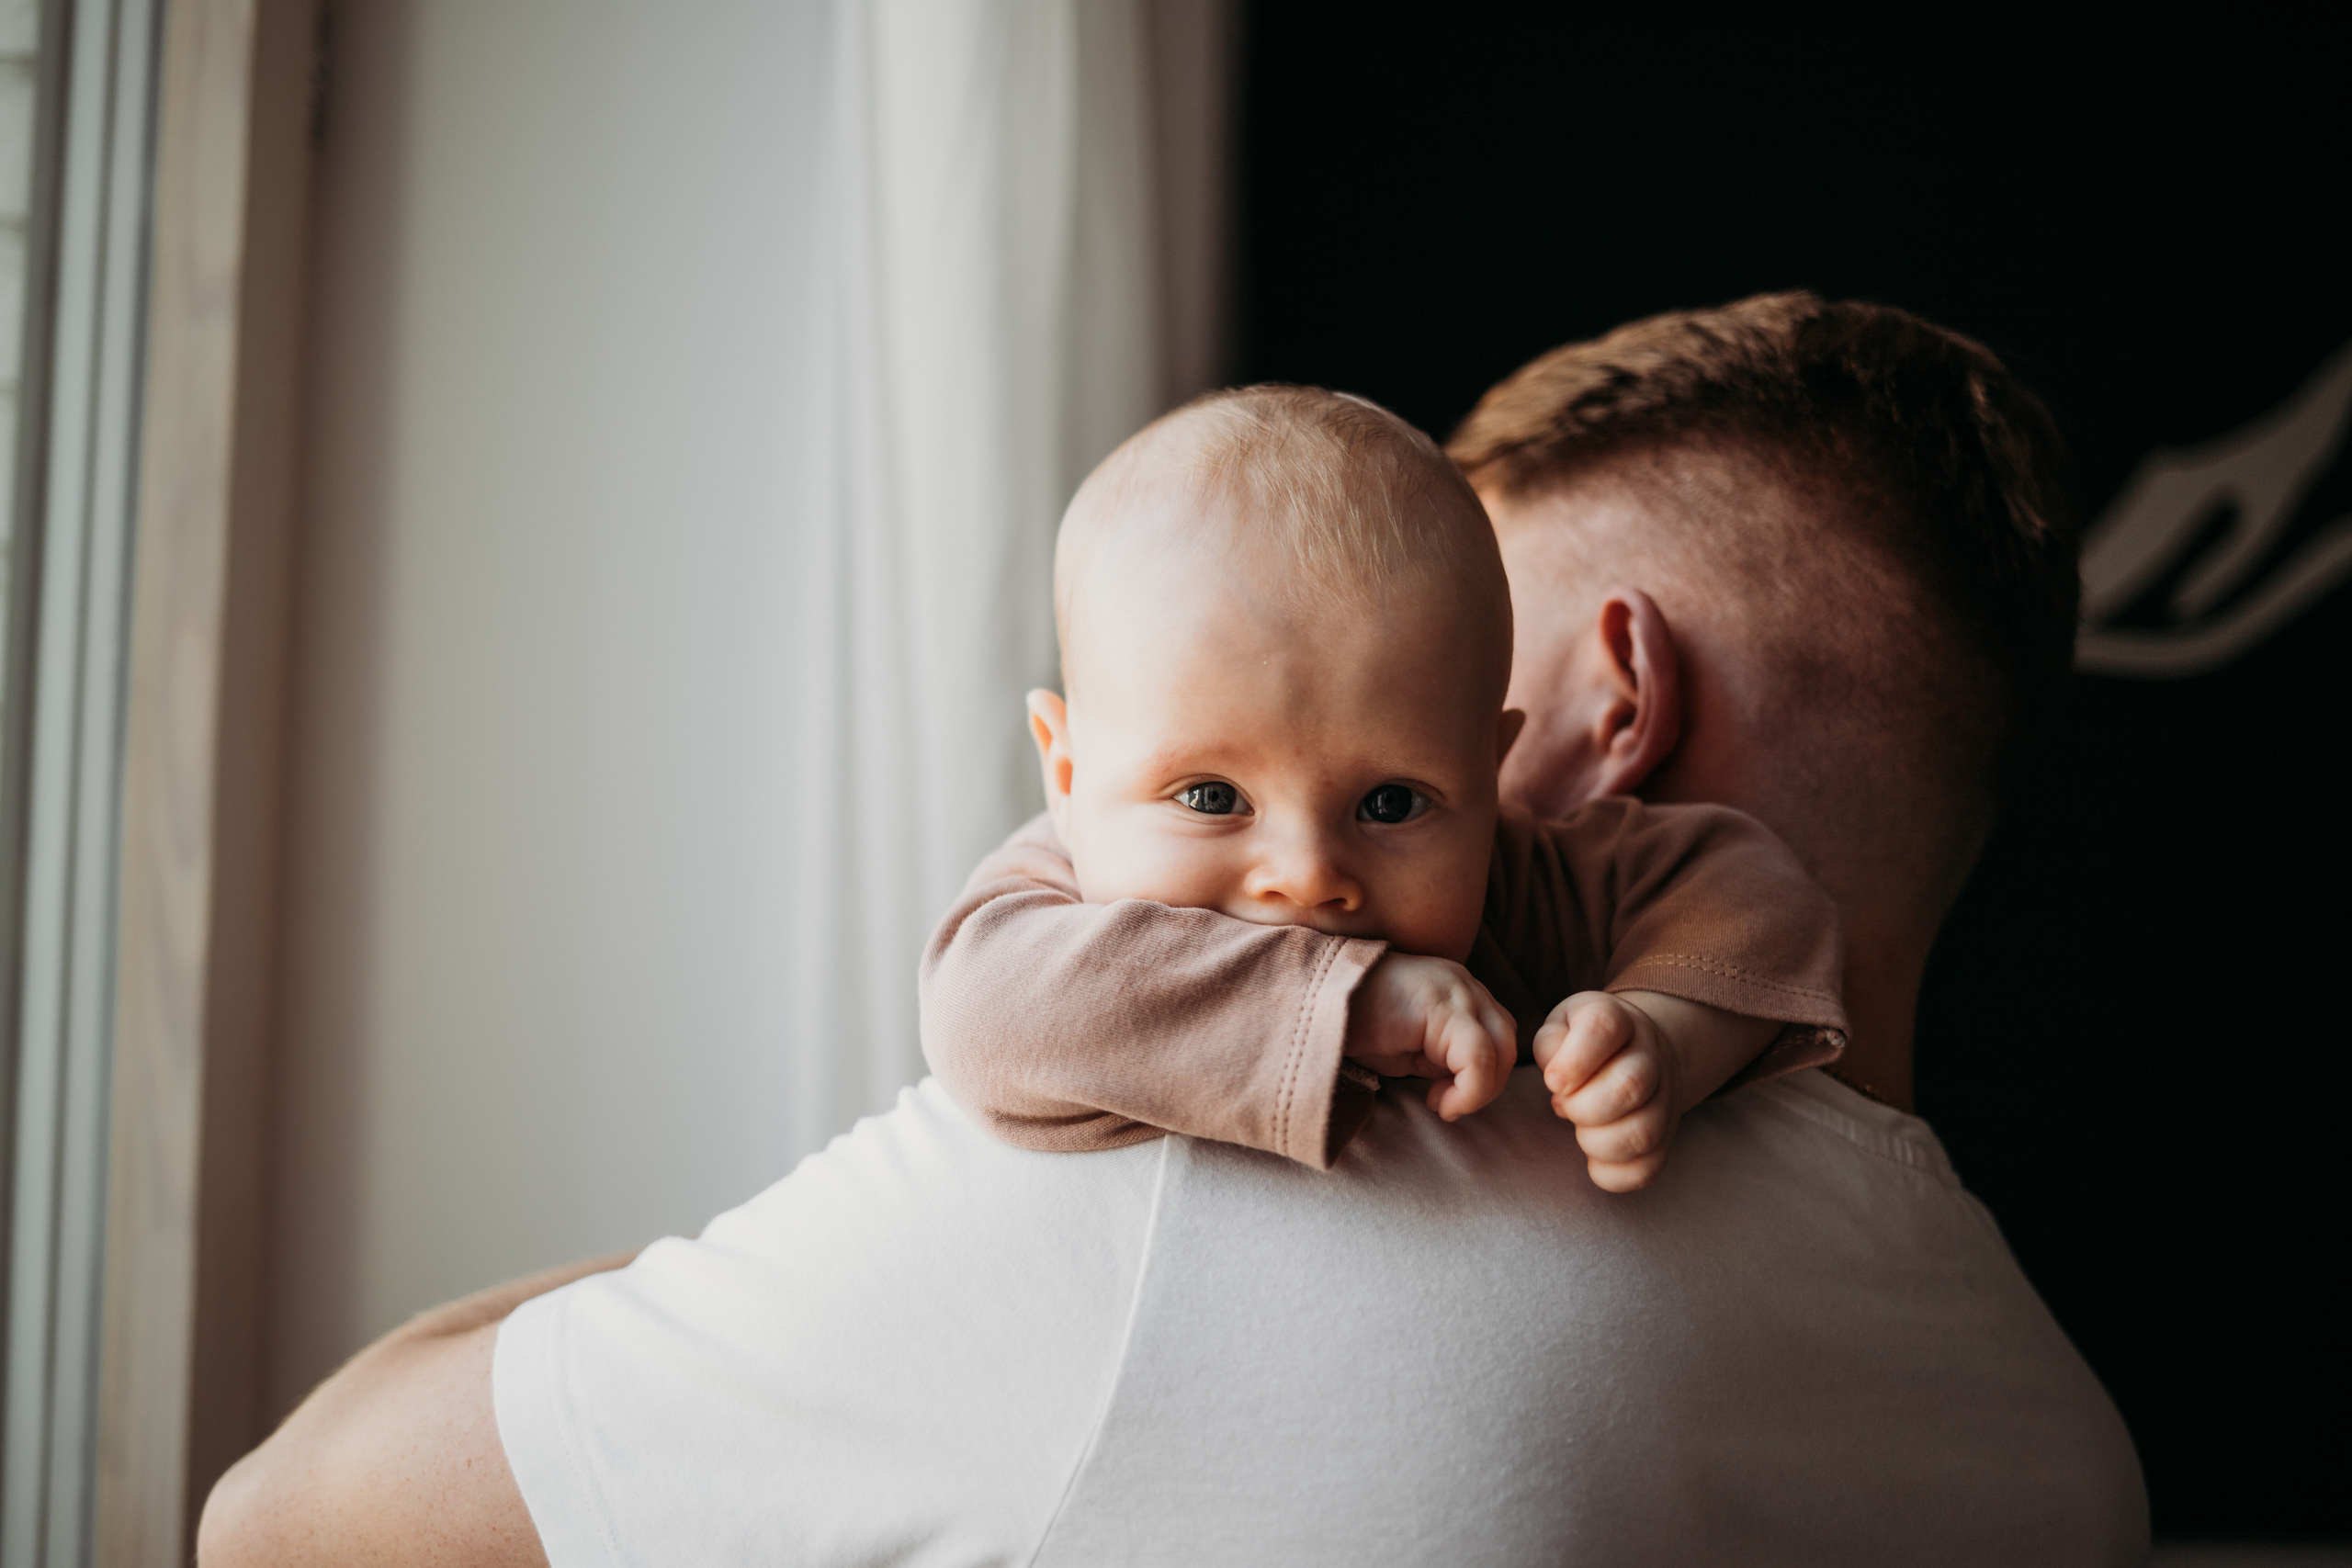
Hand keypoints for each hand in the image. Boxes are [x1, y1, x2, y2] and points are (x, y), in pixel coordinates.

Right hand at [1344, 953, 1516, 1120]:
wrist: (1313, 1002)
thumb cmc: (1354, 1026)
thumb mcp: (1409, 1046)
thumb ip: (1442, 1057)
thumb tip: (1463, 1085)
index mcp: (1459, 991)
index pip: (1498, 1036)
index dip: (1483, 1077)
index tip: (1442, 1098)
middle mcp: (1465, 985)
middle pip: (1507, 1041)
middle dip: (1487, 1085)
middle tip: (1446, 1104)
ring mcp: (1457, 991)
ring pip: (1501, 1048)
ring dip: (1479, 1089)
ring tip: (1441, 1102)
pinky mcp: (1442, 1006)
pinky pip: (1478, 1057)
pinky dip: (1469, 1090)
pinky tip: (1439, 1102)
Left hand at [1532, 991, 1682, 1191]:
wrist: (1640, 1052)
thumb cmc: (1584, 1042)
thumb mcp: (1562, 1026)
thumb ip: (1551, 1045)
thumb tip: (1559, 1081)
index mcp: (1618, 1021)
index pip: (1603, 1028)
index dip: (1574, 1059)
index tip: (1553, 1081)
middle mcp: (1650, 1057)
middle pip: (1630, 1085)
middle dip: (1584, 1107)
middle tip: (1565, 1106)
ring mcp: (1664, 1099)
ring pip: (1642, 1133)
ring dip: (1597, 1143)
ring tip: (1581, 1130)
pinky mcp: (1666, 1137)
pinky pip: (1648, 1168)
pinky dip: (1613, 1175)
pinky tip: (1594, 1159)